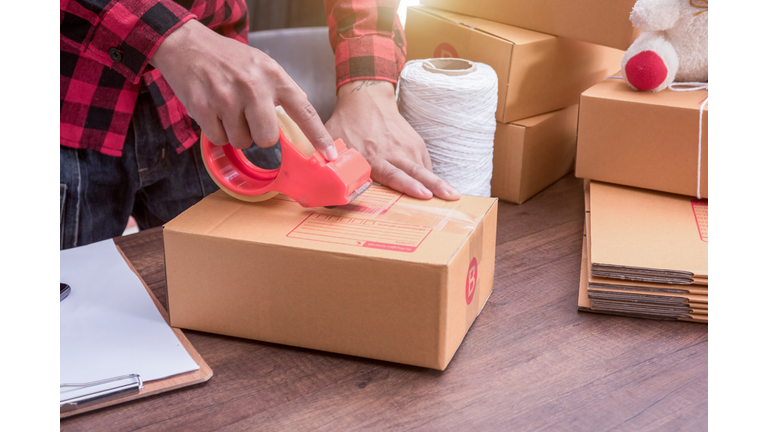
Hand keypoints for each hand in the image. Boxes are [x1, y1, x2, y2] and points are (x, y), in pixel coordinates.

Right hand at [149, 19, 336, 159]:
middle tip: (248, 118)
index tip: (330, 154)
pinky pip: (219, 139)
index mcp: (273, 76)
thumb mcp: (263, 65)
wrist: (187, 45)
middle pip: (267, 139)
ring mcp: (227, 98)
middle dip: (259, 135)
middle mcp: (253, 86)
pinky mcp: (204, 108)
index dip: (318, 136)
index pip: (303, 110)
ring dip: (235, 133)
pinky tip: (213, 111)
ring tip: (228, 109)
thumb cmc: (228, 59)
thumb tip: (302, 119)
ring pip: (242, 142)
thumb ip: (282, 91)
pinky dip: (216, 131)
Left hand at [325, 80, 459, 199]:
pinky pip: (425, 162)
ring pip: (425, 168)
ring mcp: (407, 146)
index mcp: (374, 155)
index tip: (423, 194)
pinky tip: (439, 187)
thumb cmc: (348, 123)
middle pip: (417, 172)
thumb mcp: (333, 141)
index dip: (409, 185)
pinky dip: (432, 175)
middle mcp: (394, 151)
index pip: (394, 174)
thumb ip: (327, 164)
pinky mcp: (415, 142)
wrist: (367, 97)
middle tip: (452, 197)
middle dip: (435, 185)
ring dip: (439, 182)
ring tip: (453, 195)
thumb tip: (318, 187)